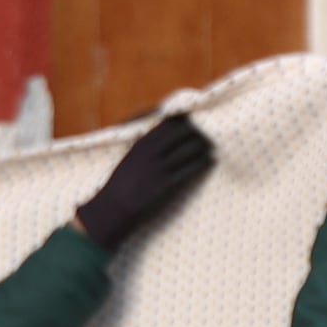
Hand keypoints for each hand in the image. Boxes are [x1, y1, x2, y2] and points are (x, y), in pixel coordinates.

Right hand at [70, 111, 214, 254]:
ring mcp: (161, 168)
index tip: (193, 119)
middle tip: (207, 132)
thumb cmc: (122, 183)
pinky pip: (191, 169)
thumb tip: (163, 136)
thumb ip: (147, 145)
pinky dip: (202, 163)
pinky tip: (208, 161)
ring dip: (203, 145)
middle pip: (183, 132)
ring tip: (210, 145)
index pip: (169, 123)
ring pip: (190, 149)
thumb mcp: (132, 156)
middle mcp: (153, 152)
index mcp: (143, 143)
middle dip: (197, 130)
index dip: (184, 120)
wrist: (116, 207)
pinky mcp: (168, 184)